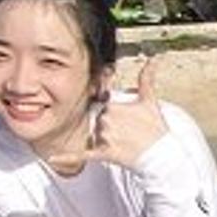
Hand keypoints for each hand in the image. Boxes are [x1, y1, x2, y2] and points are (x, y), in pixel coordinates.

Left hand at [46, 58, 166, 172]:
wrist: (163, 155)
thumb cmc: (157, 128)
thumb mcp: (150, 100)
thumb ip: (147, 78)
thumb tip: (154, 59)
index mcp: (115, 105)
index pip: (103, 103)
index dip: (112, 109)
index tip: (122, 115)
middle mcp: (108, 119)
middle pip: (99, 119)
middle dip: (111, 124)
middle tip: (129, 132)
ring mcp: (105, 137)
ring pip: (95, 134)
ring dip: (105, 139)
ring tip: (126, 143)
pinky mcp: (104, 153)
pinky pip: (82, 153)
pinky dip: (67, 156)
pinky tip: (52, 158)